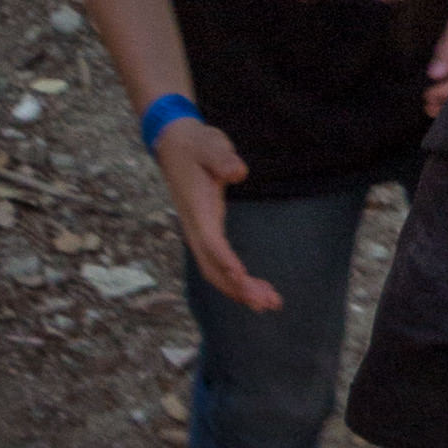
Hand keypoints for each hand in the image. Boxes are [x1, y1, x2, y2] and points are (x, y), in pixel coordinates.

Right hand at [156, 116, 279, 312]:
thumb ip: (222, 158)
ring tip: (272, 303)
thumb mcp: (210, 144)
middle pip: (213, 268)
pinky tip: (259, 290)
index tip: (241, 275)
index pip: (210, 241)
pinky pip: (220, 265)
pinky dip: (238, 281)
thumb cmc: (196, 144)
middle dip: (237, 288)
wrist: (175, 144)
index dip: (224, 259)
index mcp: (197, 209)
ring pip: (216, 272)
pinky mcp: (207, 233)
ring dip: (241, 290)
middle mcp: (196, 227)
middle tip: (268, 302)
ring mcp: (200, 233)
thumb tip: (238, 171)